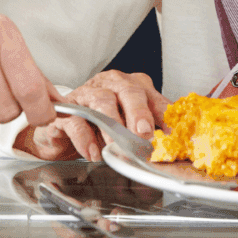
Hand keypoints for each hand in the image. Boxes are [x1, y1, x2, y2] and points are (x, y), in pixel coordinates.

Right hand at [17, 71, 169, 161]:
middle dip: (138, 112)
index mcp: (133, 85)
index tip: (171, 132)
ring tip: (116, 144)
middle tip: (143, 132)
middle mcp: (112, 84)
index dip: (163, 114)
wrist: (65, 130)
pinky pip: (77, 121)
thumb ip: (149, 127)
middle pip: (129, 91)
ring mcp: (88, 95)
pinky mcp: (67, 111)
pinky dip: (85, 138)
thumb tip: (171, 141)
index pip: (153, 96)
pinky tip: (93, 153)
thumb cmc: (101, 125)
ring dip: (111, 124)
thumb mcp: (129, 125)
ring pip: (102, 101)